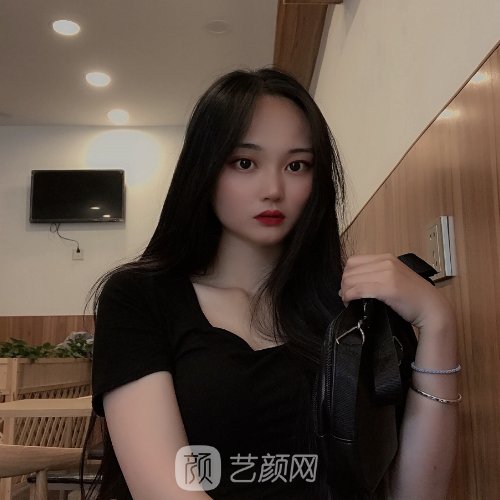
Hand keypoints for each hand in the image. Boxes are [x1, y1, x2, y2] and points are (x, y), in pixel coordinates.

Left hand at [339, 253, 454, 330]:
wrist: (432, 308)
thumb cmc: (413, 297)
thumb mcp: (394, 277)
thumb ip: (376, 275)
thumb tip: (351, 283)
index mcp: (386, 258)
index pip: (353, 261)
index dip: (346, 275)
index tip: (347, 287)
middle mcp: (386, 263)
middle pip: (350, 270)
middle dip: (344, 284)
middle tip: (346, 296)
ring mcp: (387, 274)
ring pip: (351, 280)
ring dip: (345, 292)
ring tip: (349, 301)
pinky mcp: (387, 288)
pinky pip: (358, 290)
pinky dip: (349, 296)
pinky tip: (350, 302)